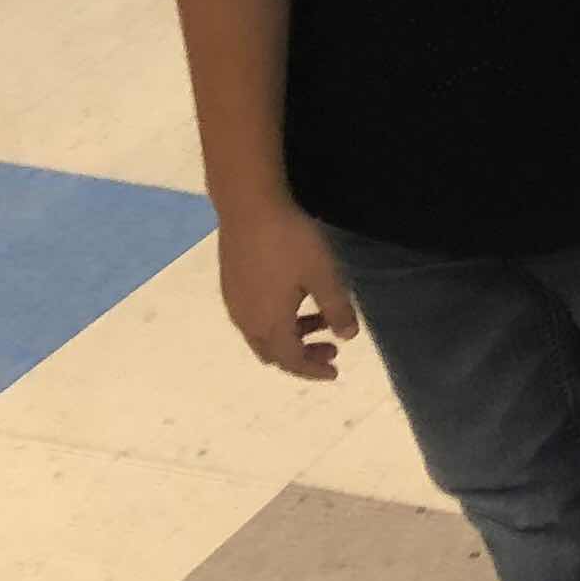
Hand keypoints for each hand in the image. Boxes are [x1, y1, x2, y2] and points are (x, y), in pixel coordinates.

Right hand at [219, 204, 356, 380]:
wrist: (248, 208)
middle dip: (302, 356)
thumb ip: (337, 308)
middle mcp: (246, 321)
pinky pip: (254, 318)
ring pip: (263, 335)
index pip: (291, 360)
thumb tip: (348, 336)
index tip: (335, 372)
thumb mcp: (323, 275)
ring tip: (321, 321)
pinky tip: (295, 300)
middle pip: (273, 353)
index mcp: (269, 324)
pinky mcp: (231, 285)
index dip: (313, 370)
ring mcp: (235, 303)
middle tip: (331, 350)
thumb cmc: (290, 242)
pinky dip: (277, 321)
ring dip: (291, 336)